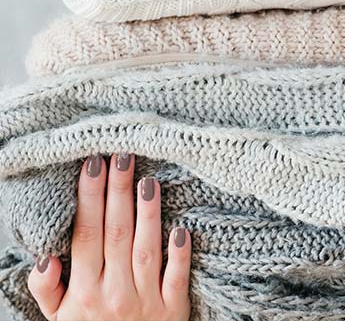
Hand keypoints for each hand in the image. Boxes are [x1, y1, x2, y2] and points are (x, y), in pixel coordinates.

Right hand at [28, 154, 191, 320]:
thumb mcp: (59, 317)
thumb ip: (48, 288)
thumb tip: (46, 258)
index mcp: (84, 289)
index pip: (86, 234)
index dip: (89, 198)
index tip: (93, 164)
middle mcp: (114, 292)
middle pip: (116, 233)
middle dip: (118, 192)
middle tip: (123, 156)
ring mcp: (145, 300)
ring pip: (146, 250)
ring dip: (148, 214)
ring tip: (149, 181)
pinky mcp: (173, 310)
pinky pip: (176, 279)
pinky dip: (179, 255)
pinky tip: (182, 229)